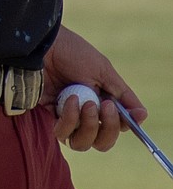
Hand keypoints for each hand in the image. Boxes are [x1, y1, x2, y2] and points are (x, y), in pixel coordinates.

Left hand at [42, 25, 146, 151]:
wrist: (45, 45)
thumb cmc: (73, 53)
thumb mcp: (103, 71)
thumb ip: (123, 95)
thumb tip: (143, 115)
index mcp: (102, 102)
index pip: (117, 128)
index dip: (122, 125)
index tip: (126, 112)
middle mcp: (86, 114)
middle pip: (102, 142)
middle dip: (108, 129)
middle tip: (105, 107)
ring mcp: (68, 117)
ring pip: (83, 143)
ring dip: (89, 126)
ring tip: (86, 103)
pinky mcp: (50, 117)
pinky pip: (63, 134)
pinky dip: (70, 120)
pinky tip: (71, 100)